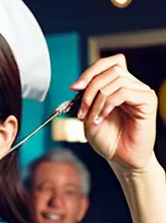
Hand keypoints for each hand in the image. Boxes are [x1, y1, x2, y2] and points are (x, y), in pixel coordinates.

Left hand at [71, 54, 157, 171]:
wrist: (121, 159)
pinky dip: (107, 104)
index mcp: (118, 86)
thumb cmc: (107, 139)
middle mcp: (131, 85)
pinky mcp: (147, 101)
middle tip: (82, 111)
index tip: (75, 87)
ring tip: (92, 118)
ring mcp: (140, 92)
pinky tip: (102, 118)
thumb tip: (79, 84)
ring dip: (97, 99)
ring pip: (115, 80)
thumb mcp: (88, 115)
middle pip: (109, 70)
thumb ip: (85, 97)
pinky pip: (124, 92)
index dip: (90, 71)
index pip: (108, 63)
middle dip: (89, 89)